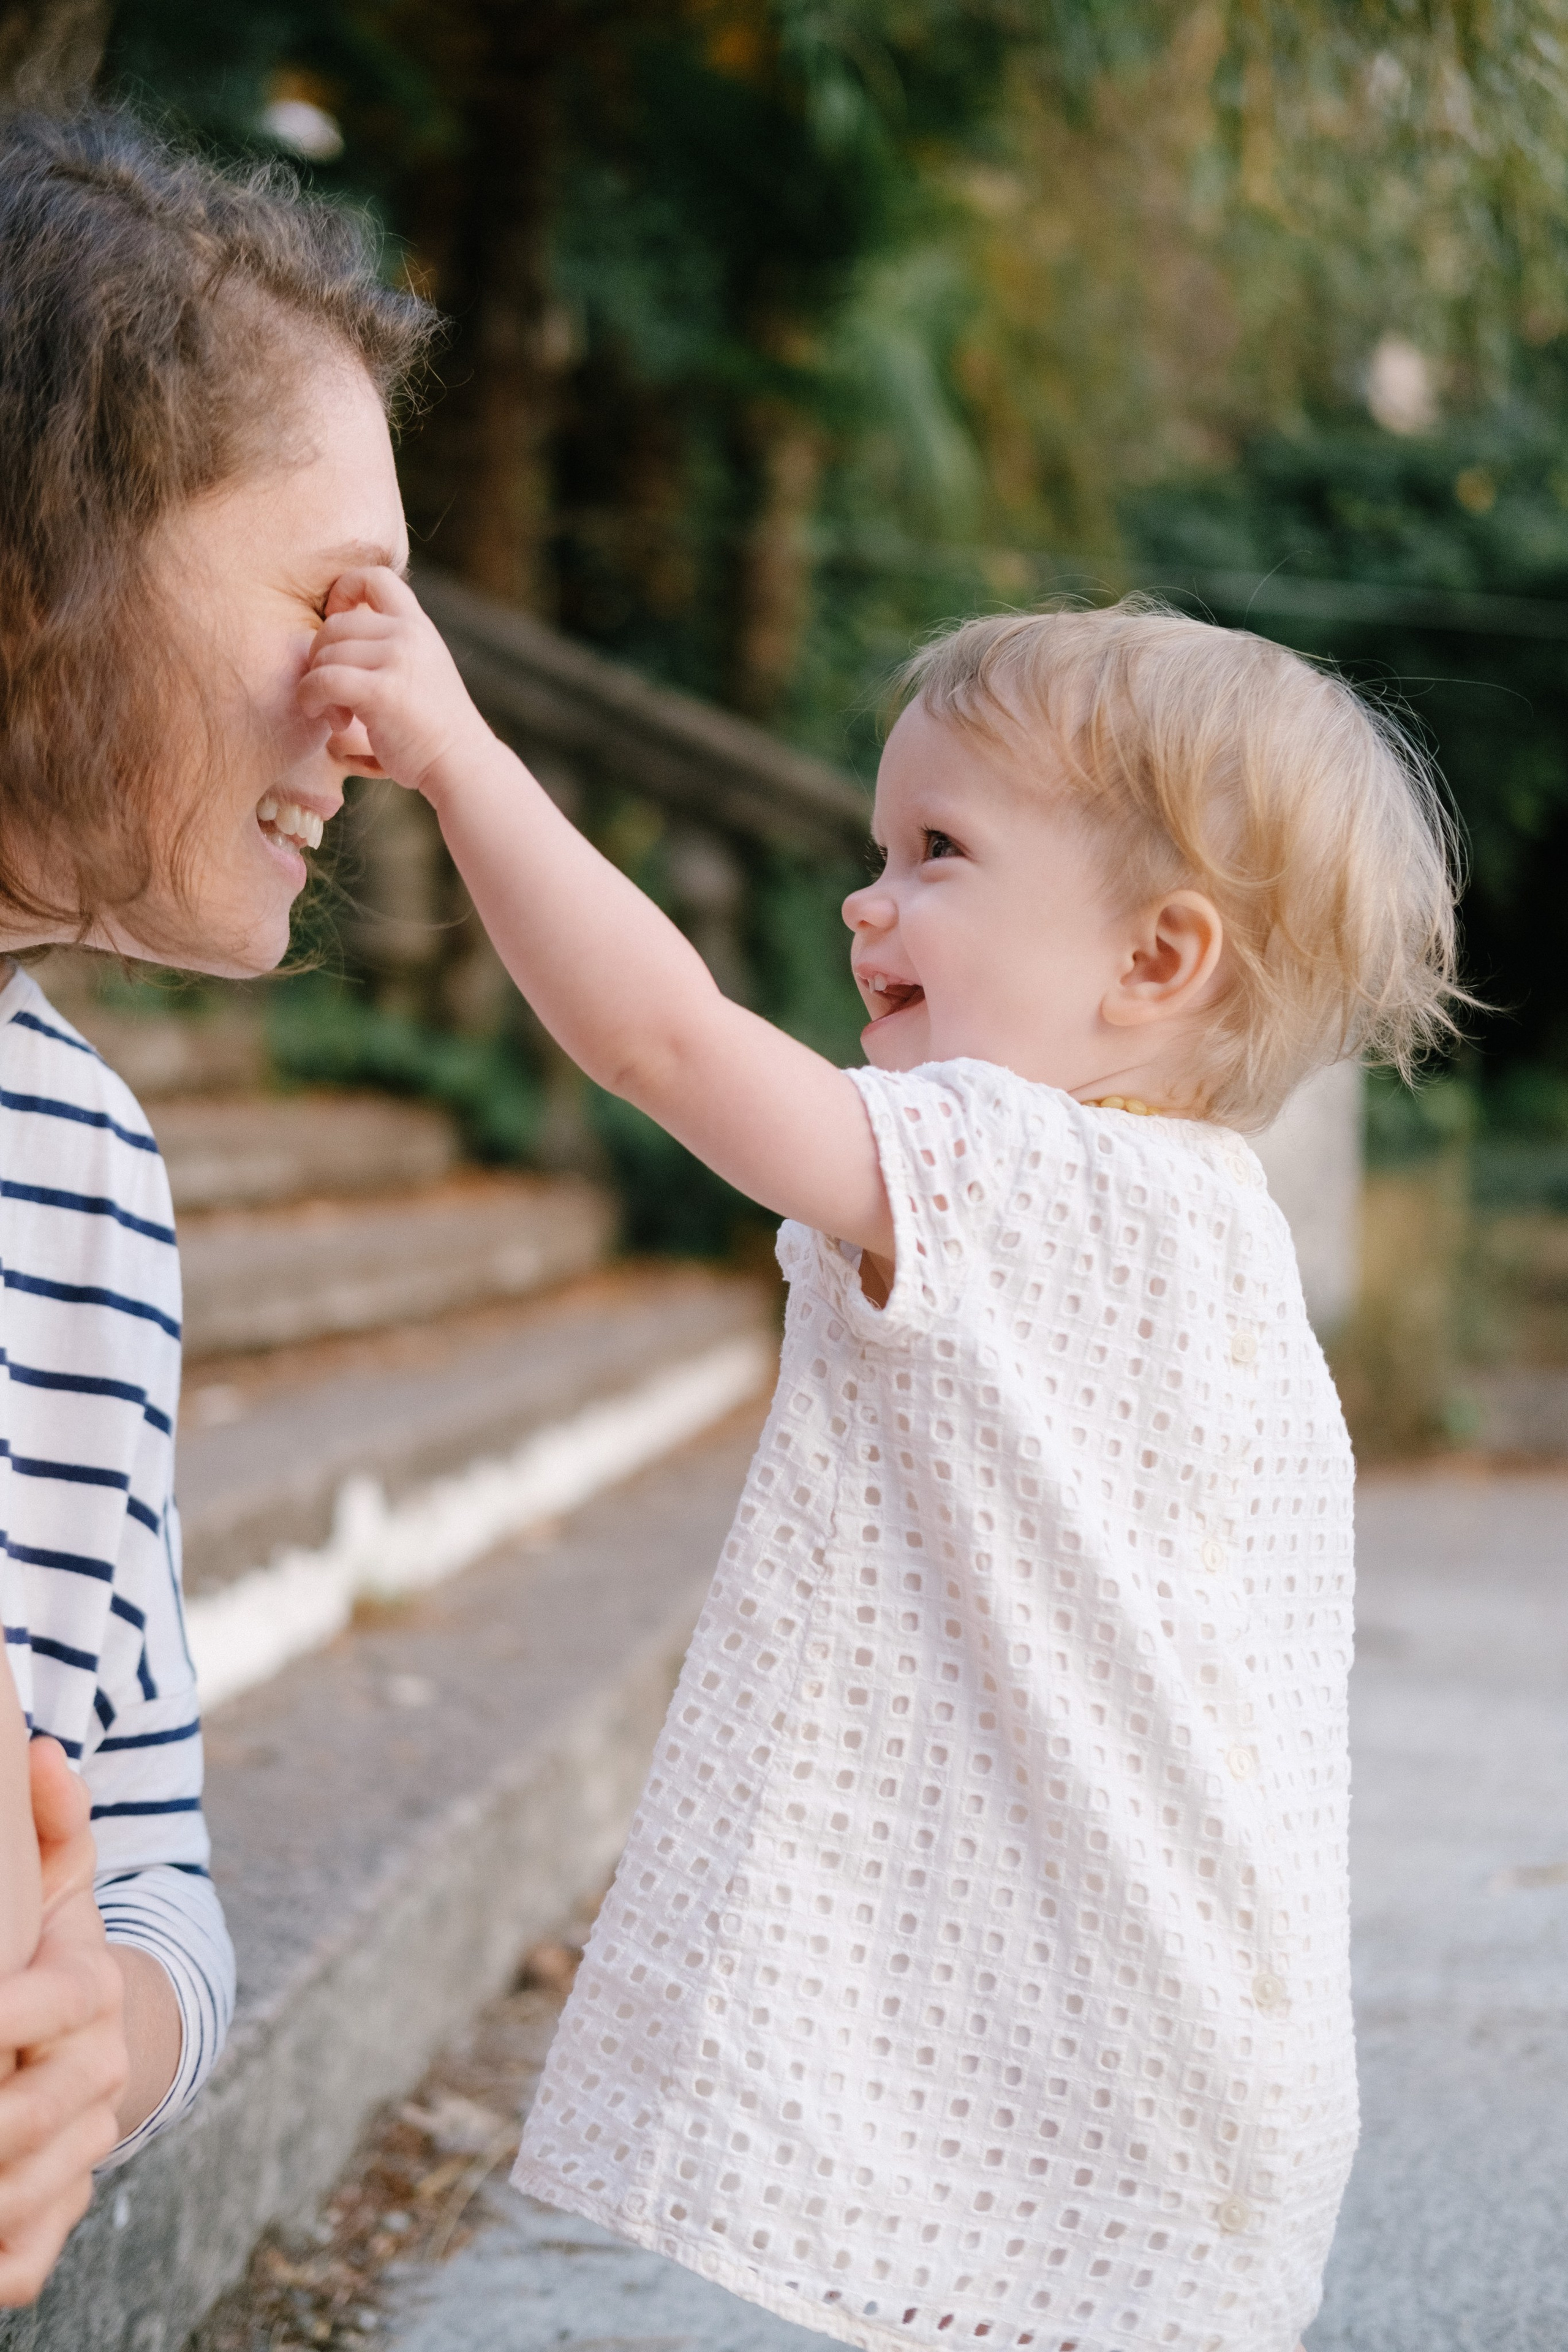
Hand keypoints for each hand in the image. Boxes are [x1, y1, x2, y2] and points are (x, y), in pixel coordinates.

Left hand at [0, 1744, 126, 2305]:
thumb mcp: (52, 1882)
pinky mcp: (67, 2202)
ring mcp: (86, 2144)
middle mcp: (97, 2069)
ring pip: (30, 2187)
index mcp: (91, 1985)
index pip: (44, 2005)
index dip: (0, 2022)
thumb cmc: (54, 1950)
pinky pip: (34, 2253)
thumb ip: (51, 1822)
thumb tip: (42, 1751)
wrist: (107, 2037)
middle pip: (29, 2111)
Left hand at [298, 567, 493, 795]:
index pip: (374, 576)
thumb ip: (391, 646)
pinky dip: (312, 699)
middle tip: (331, 695)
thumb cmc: (434, 727)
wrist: (462, 765)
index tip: (338, 628)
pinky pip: (324, 680)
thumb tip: (337, 627)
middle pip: (336, 624)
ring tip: (336, 715)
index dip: (343, 592)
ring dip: (317, 687)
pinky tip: (329, 719)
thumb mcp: (421, 669)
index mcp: (418, 625)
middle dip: (321, 659)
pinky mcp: (383, 691)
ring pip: (326, 654)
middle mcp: (409, 634)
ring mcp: (398, 660)